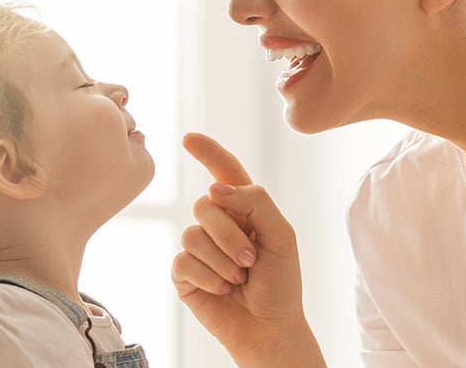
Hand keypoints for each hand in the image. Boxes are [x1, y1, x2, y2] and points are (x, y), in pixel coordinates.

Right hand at [171, 133, 322, 365]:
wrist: (269, 327)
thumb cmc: (280, 283)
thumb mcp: (281, 236)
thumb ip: (256, 203)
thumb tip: (214, 187)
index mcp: (244, 209)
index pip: (224, 172)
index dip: (208, 153)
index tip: (190, 139)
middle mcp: (218, 223)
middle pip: (205, 205)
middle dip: (230, 235)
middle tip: (251, 261)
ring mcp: (198, 247)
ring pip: (193, 234)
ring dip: (223, 261)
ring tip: (239, 279)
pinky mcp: (183, 273)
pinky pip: (184, 262)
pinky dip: (209, 277)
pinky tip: (223, 289)